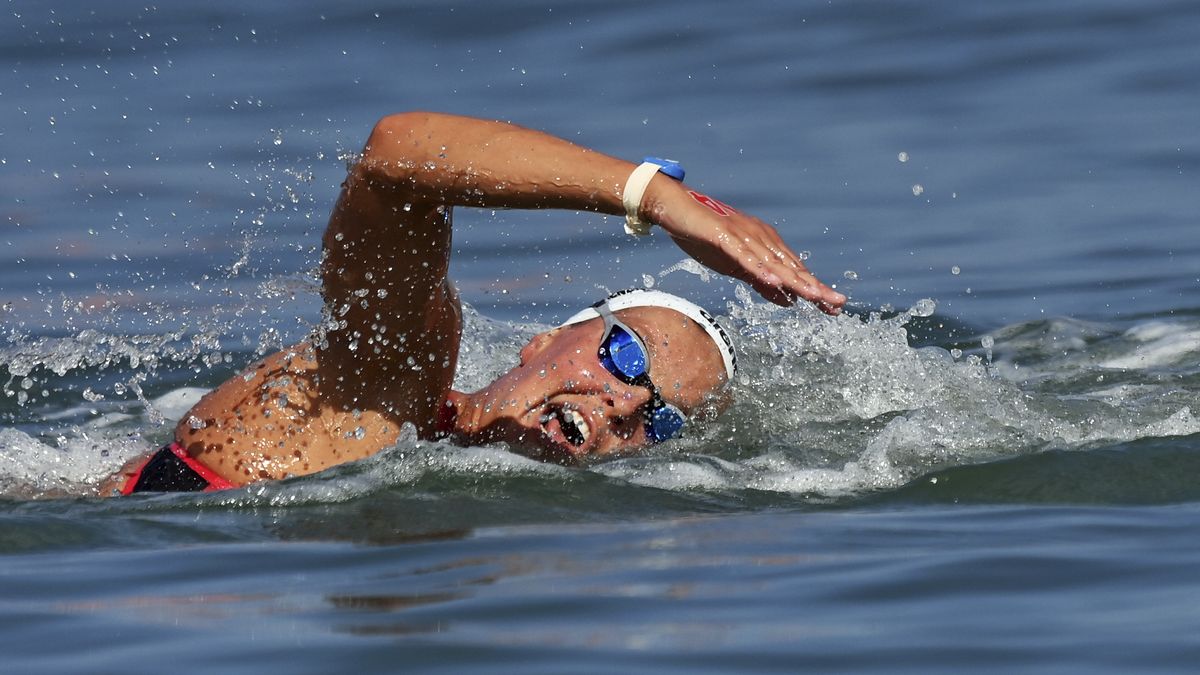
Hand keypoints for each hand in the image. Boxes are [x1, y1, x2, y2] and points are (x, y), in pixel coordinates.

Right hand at [649, 182, 845, 313]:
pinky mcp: (724, 236)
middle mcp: (761, 238)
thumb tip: (787, 300)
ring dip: (794, 280)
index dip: (814, 289)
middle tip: (836, 303)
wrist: (676, 208)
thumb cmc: (705, 237)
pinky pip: (744, 255)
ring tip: (813, 296)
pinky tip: (773, 281)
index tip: (833, 307)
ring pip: (772, 263)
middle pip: (791, 267)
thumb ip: (761, 282)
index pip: (795, 272)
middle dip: (814, 286)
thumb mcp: (736, 266)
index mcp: (766, 245)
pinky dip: (759, 268)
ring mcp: (743, 236)